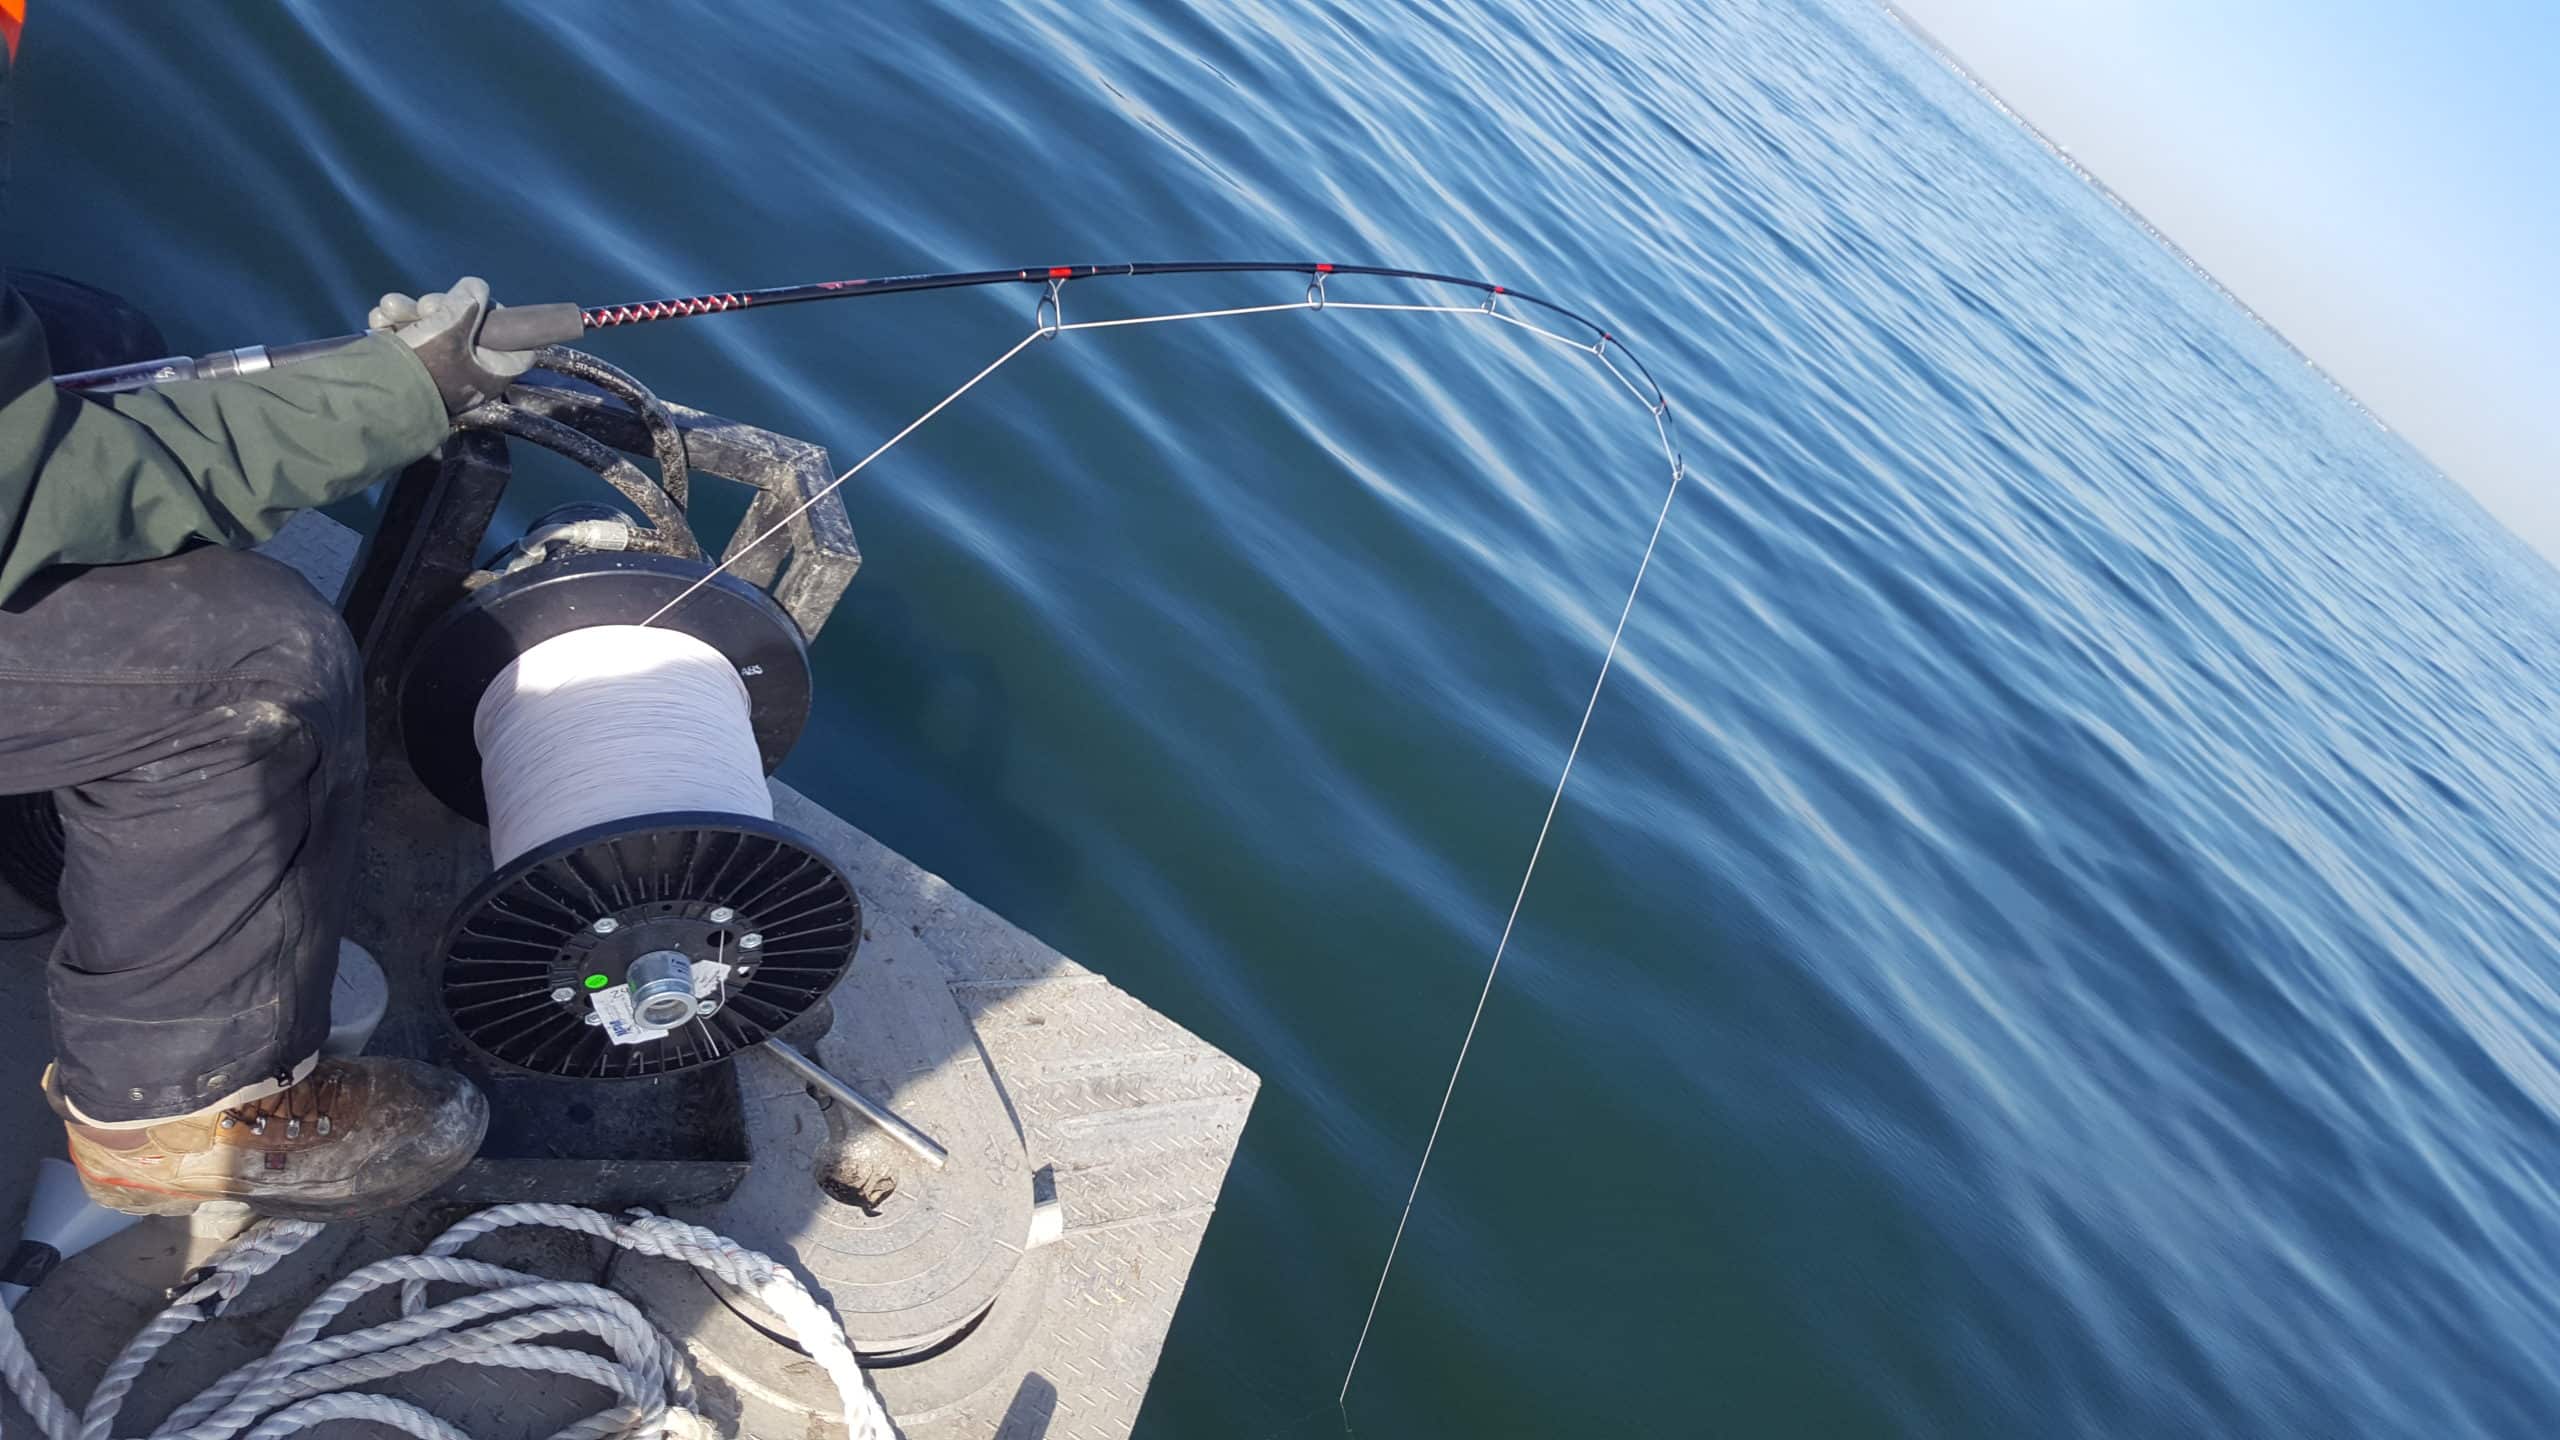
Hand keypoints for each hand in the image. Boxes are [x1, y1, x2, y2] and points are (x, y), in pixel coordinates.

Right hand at [369, 277, 537, 414]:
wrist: (373, 399)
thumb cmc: (424, 365)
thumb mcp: (452, 326)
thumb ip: (469, 302)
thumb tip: (476, 287)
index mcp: (491, 370)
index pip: (515, 343)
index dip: (499, 317)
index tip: (480, 303)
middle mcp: (469, 373)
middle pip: (466, 327)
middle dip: (439, 307)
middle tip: (425, 307)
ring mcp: (439, 371)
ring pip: (431, 328)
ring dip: (407, 312)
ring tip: (390, 309)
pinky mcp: (410, 370)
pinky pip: (409, 339)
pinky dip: (394, 326)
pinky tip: (380, 321)